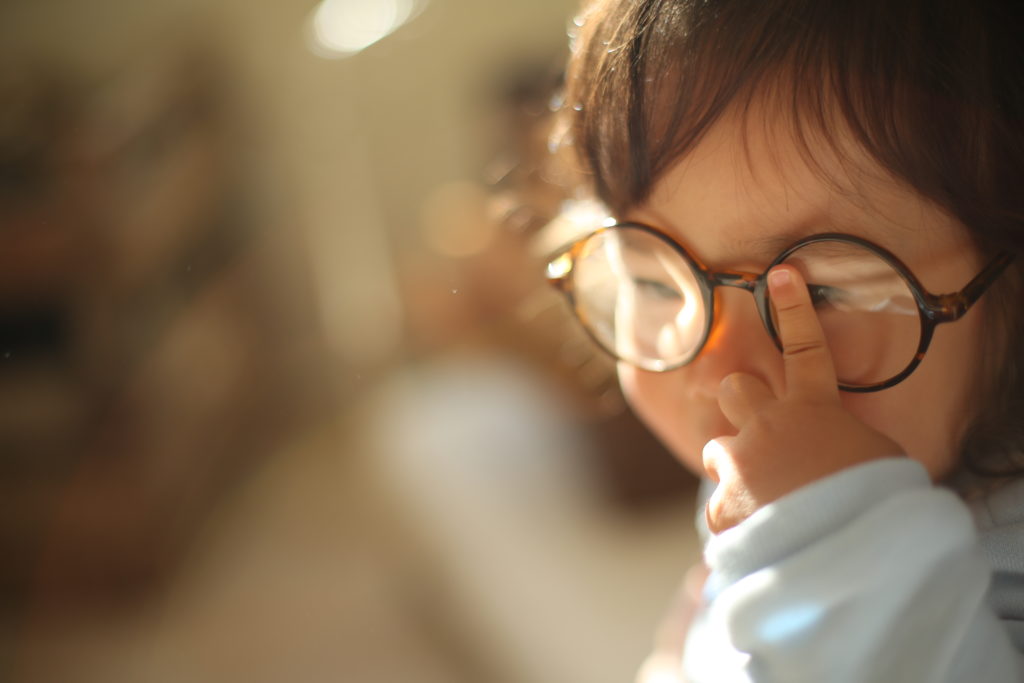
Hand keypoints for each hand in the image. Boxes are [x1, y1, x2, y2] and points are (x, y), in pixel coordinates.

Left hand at [702, 266, 902, 533]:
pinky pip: (719, 506)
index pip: (806, 346)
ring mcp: (740, 462)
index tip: (782, 274)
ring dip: (735, 466)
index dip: (795, 309)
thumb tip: (837, 447)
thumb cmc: (873, 502)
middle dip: (741, 402)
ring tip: (767, 497)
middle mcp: (768, 425)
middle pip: (734, 387)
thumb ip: (848, 440)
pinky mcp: (723, 504)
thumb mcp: (878, 458)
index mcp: (814, 408)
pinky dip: (736, 520)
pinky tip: (760, 535)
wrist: (846, 549)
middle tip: (760, 428)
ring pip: (716, 447)